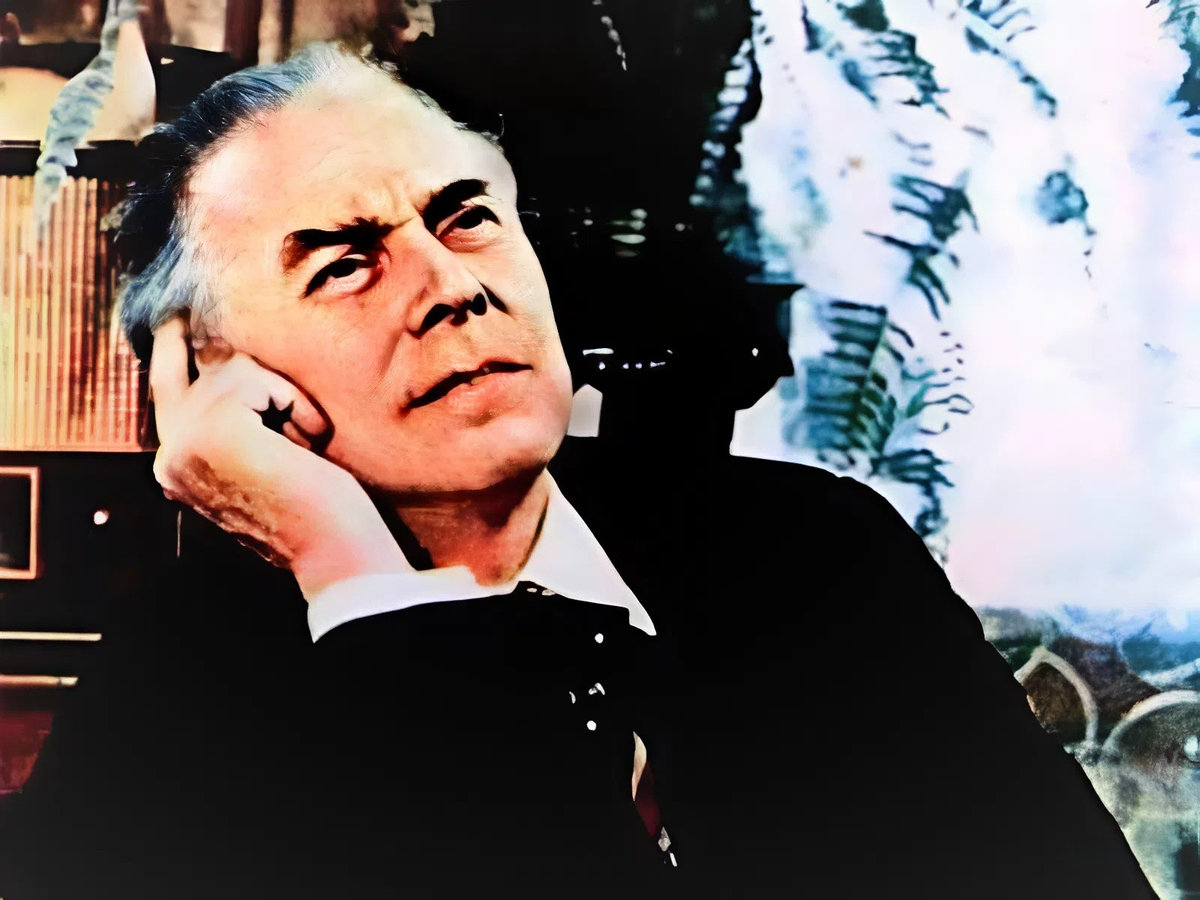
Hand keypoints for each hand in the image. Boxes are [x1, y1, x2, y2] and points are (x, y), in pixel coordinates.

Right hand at [149, 314, 412, 596]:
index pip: (169, 404)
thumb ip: (233, 430)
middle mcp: (170, 456)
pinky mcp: (212, 425)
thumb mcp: (262, 466)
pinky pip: (257, 377)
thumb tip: (223, 373)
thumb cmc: (315, 511)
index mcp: (179, 471)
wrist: (333, 548)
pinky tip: (310, 445)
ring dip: (284, 397)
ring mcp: (185, 440)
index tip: (175, 332)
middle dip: (174, 337)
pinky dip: (295, 404)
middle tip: (177, 312)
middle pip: (169, 373)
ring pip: (232, 369)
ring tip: (306, 444)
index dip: (178, 362)